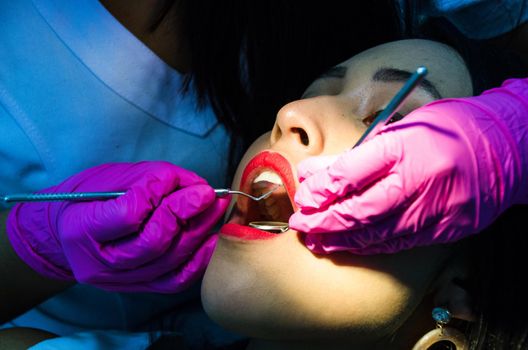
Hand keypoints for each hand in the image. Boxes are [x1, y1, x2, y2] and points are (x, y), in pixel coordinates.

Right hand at [7, 161, 228, 292]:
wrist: (66, 235)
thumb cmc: (88, 199)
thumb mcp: (109, 178)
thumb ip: (149, 178)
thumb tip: (193, 184)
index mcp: (82, 228)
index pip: (128, 214)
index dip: (157, 193)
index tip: (175, 178)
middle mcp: (100, 262)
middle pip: (153, 242)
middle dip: (185, 213)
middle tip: (207, 194)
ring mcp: (120, 280)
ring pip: (168, 261)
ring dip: (198, 230)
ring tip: (215, 207)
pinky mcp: (140, 287)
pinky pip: (175, 280)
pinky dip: (199, 259)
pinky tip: (212, 238)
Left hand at [289, 78, 527, 253]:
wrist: (507, 147)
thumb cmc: (448, 129)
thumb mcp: (402, 127)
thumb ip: (357, 153)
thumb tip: (314, 170)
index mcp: (404, 145)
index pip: (350, 172)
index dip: (320, 189)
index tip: (303, 196)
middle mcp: (419, 178)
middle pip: (359, 209)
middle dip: (324, 221)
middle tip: (300, 224)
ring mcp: (435, 208)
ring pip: (377, 233)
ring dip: (341, 239)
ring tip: (317, 240)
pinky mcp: (446, 229)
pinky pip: (400, 243)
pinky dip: (370, 245)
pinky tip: (350, 244)